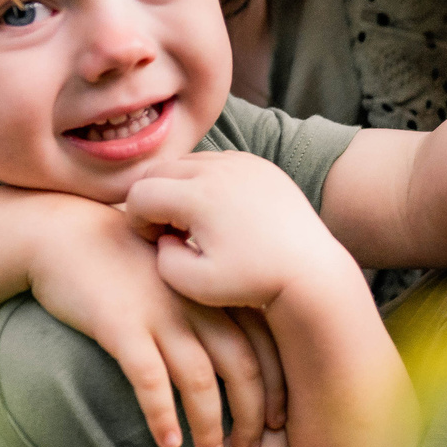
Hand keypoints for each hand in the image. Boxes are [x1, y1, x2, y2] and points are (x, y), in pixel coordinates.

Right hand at [25, 194, 280, 446]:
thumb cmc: (121, 259)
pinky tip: (167, 443)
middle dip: (251, 416)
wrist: (63, 234)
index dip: (276, 388)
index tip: (277, 422)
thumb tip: (234, 354)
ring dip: (210, 426)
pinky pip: (149, 380)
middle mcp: (195, 302)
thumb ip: (206, 304)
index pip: (264, 346)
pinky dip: (162, 415)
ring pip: (200, 380)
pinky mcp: (120, 325)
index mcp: (213, 290)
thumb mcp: (176, 275)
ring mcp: (159, 312)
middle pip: (242, 367)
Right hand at [122, 152, 354, 313]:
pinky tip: (217, 214)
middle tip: (169, 232)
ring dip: (177, 189)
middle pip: (159, 170)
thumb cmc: (252, 282)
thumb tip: (162, 236)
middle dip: (153, 200)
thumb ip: (162, 259)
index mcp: (198, 196)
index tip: (156, 243)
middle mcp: (218, 169)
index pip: (139, 193)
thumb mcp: (196, 285)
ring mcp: (241, 162)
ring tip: (192, 224)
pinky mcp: (258, 164)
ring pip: (186, 163)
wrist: (309, 270)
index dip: (137, 221)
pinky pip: (215, 162)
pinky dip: (205, 182)